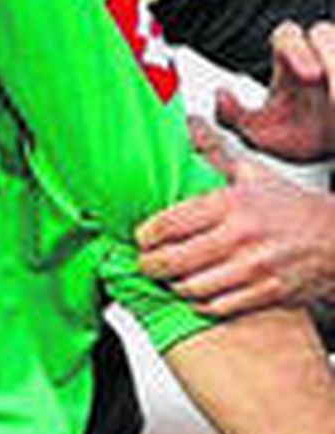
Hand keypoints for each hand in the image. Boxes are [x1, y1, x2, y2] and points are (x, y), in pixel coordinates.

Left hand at [136, 147, 334, 316]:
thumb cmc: (293, 208)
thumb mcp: (253, 175)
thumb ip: (215, 156)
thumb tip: (188, 127)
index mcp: (232, 203)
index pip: (169, 223)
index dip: (145, 235)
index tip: (140, 238)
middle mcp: (240, 236)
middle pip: (172, 260)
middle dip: (149, 264)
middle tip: (145, 262)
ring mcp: (253, 268)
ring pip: (190, 287)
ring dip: (173, 285)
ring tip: (170, 278)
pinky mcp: (265, 293)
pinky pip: (215, 307)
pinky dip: (199, 303)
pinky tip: (198, 293)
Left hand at [215, 19, 334, 162]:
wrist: (334, 158)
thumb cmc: (301, 136)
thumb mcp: (262, 133)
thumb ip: (234, 117)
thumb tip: (220, 97)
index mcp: (290, 63)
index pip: (287, 35)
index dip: (294, 47)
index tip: (305, 75)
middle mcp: (319, 57)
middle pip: (323, 32)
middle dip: (327, 53)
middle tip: (321, 82)